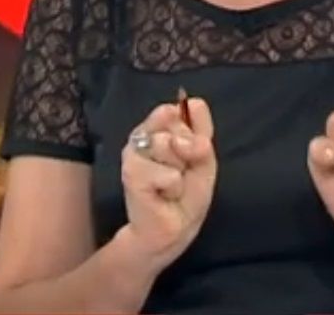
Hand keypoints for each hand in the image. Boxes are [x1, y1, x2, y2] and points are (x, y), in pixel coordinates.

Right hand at [118, 97, 216, 270]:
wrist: (173, 229)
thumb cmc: (187, 194)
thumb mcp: (203, 159)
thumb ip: (200, 131)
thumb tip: (192, 104)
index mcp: (157, 128)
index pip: (174, 109)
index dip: (190, 131)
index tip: (190, 152)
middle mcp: (141, 136)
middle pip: (174, 124)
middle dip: (187, 152)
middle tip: (180, 173)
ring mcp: (132, 153)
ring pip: (168, 144)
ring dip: (180, 171)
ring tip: (172, 186)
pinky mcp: (130, 174)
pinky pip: (167, 173)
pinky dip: (174, 187)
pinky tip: (164, 196)